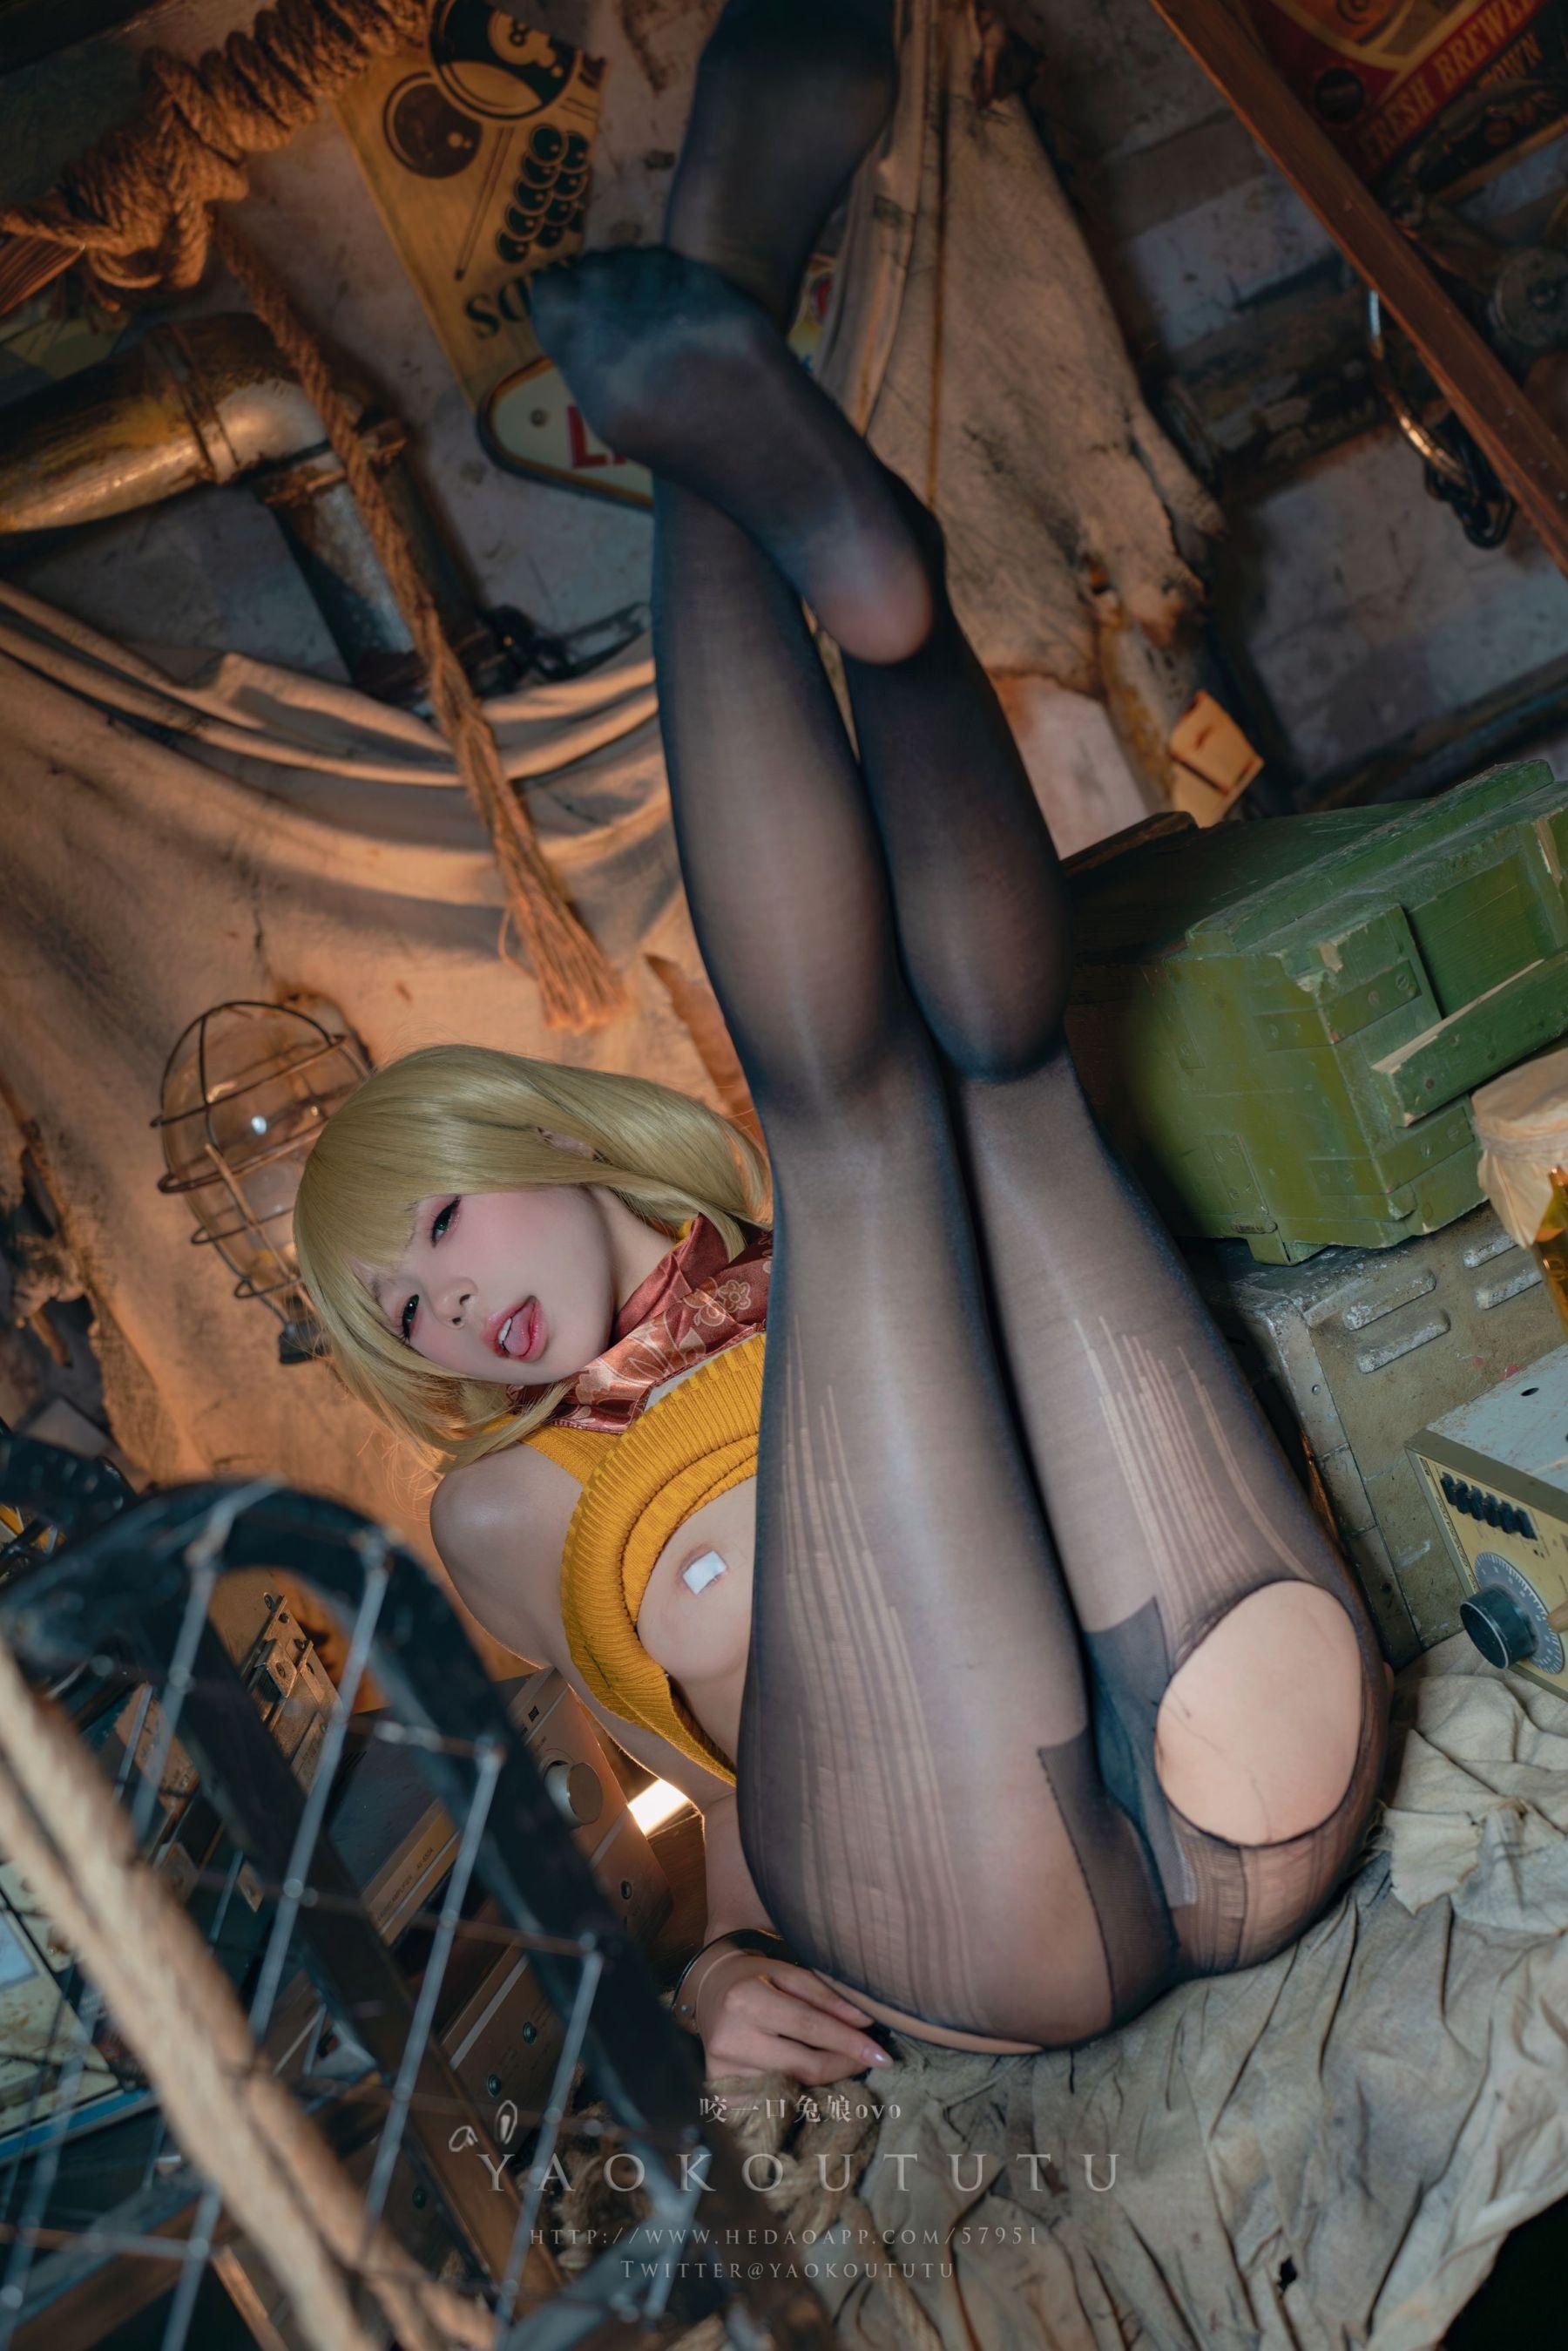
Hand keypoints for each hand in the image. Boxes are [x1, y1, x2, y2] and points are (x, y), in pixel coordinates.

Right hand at [695, 1947, 889, 2084]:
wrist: (710, 1990)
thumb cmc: (755, 1977)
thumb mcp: (788, 1973)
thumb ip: (826, 1996)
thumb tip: (866, 2022)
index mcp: (747, 2000)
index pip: (809, 2027)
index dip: (849, 2042)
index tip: (881, 2054)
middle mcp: (731, 2039)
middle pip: (804, 2066)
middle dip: (844, 2065)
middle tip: (870, 2061)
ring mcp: (723, 2071)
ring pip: (792, 2088)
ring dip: (822, 2080)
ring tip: (839, 2064)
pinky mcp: (720, 2094)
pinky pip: (772, 2103)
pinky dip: (796, 2096)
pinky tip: (809, 2085)